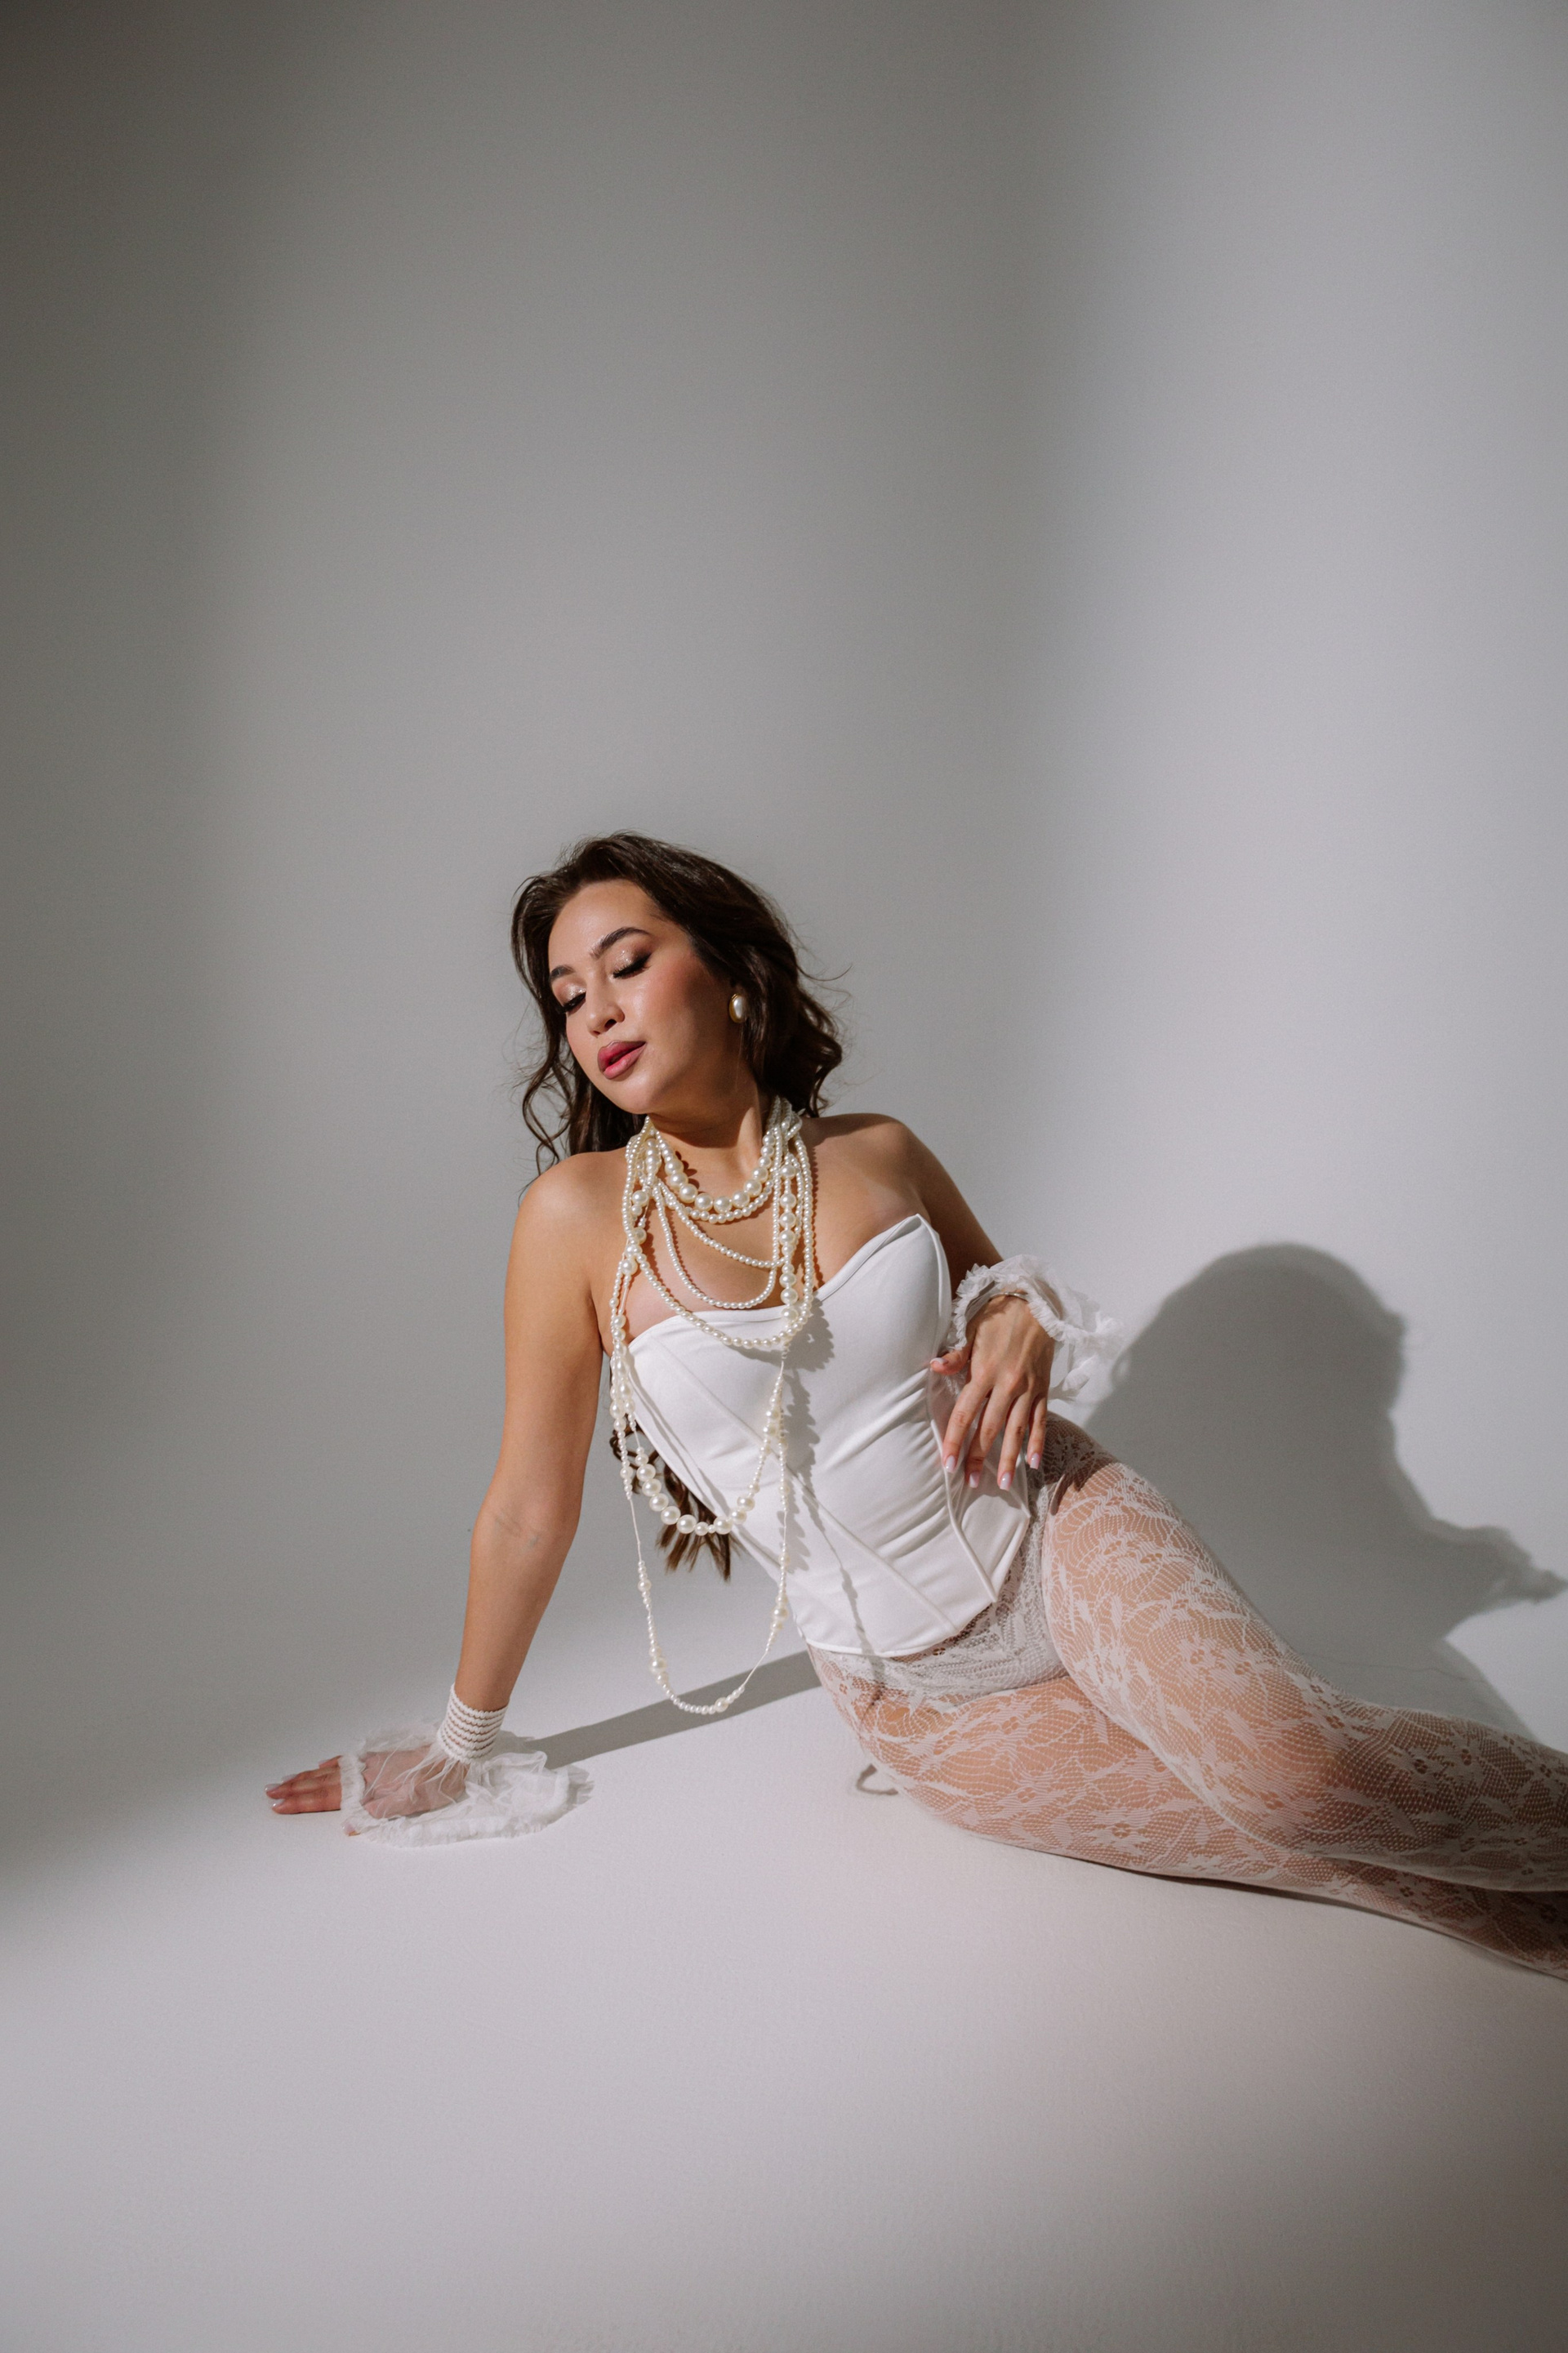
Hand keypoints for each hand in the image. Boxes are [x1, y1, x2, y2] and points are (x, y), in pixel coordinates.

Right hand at [266, 1747, 468, 1828]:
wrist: (453, 1754)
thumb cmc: (434, 1783)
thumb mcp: (409, 1804)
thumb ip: (377, 1813)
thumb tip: (347, 1825)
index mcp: (368, 1789)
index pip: (327, 1798)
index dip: (301, 1803)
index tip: (278, 1805)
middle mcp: (364, 1775)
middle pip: (321, 1785)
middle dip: (294, 1789)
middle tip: (269, 1792)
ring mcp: (370, 1766)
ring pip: (330, 1773)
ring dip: (306, 1778)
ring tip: (285, 1780)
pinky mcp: (379, 1759)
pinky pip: (348, 1761)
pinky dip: (332, 1765)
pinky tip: (321, 1765)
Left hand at [930, 1293, 1053, 1491]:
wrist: (1036, 1304)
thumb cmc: (998, 1317)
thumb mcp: (972, 1331)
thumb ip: (956, 1355)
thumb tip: (934, 1366)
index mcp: (985, 1372)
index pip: (966, 1414)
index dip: (956, 1441)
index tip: (948, 1464)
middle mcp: (1007, 1385)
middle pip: (990, 1428)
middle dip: (979, 1458)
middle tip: (971, 1483)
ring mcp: (1028, 1389)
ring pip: (1017, 1430)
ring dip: (1010, 1459)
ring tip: (1004, 1484)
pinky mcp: (1043, 1389)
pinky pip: (1041, 1420)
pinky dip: (1037, 1441)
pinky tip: (1032, 1462)